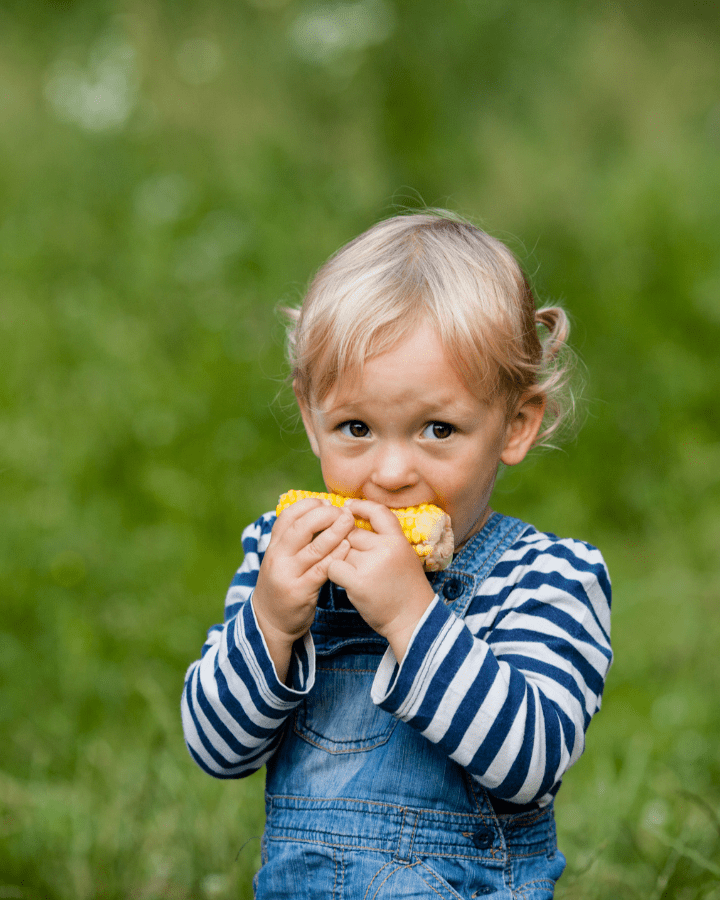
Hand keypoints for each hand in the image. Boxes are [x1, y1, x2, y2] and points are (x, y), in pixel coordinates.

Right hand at [253, 498, 355, 681]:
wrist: (269, 622)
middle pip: (299, 529)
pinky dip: (336, 556)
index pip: (286, 517)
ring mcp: (287, 575)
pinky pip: (321, 570)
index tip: (325, 501)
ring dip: (334, 532)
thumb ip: (294, 540)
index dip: (307, 505)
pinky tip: (348, 546)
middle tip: (342, 511)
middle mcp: (277, 558)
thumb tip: (319, 513)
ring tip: (349, 522)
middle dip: (323, 515)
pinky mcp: (300, 592)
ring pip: (313, 548)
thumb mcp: (280, 559)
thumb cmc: (282, 584)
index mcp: (272, 546)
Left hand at [326, 499, 436, 660]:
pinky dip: (334, 573)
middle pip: (351, 532)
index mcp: (398, 540)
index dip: (359, 506)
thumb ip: (382, 540)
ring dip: (340, 560)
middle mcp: (385, 548)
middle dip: (346, 542)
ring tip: (354, 574)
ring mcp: (371, 565)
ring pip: (339, 549)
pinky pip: (333, 567)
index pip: (377, 512)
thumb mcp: (402, 556)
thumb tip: (351, 520)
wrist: (413, 619)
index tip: (347, 507)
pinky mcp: (358, 582)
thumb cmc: (405, 588)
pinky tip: (346, 582)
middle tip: (353, 558)